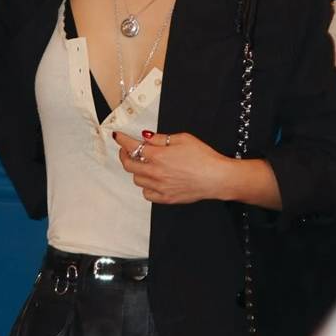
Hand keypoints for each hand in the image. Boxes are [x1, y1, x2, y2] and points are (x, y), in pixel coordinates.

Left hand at [113, 130, 229, 204]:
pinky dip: (146, 187)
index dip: (122, 140)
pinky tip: (152, 180)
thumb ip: (160, 138)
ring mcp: (159, 187)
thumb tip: (146, 138)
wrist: (217, 178)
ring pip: (137, 180)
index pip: (132, 147)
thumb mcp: (182, 138)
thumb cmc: (204, 158)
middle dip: (124, 155)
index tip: (118, 137)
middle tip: (126, 150)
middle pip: (129, 165)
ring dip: (136, 170)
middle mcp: (155, 172)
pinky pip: (147, 194)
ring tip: (143, 164)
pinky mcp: (166, 198)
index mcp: (158, 155)